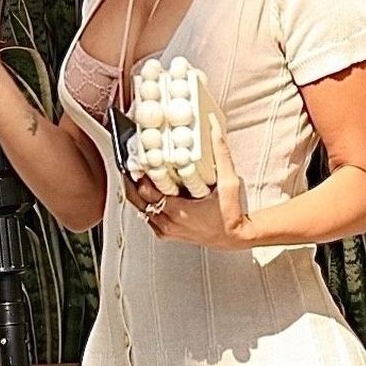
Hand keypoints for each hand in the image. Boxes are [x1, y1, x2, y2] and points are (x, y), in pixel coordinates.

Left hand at [140, 117, 253, 247]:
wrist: (233, 237)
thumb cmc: (230, 214)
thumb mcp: (229, 182)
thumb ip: (221, 155)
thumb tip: (214, 128)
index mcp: (179, 212)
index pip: (147, 191)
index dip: (139, 174)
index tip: (138, 159)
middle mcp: (168, 223)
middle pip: (136, 199)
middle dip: (132, 180)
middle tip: (132, 163)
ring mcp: (165, 230)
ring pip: (139, 208)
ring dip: (136, 190)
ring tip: (136, 173)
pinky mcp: (165, 233)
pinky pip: (146, 216)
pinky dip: (144, 202)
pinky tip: (147, 189)